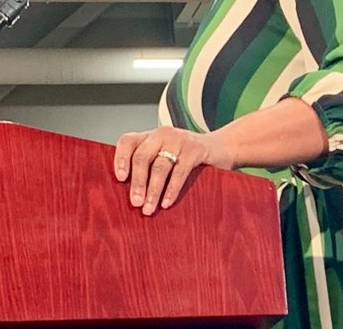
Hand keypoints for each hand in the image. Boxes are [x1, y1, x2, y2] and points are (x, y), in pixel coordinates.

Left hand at [113, 126, 234, 215]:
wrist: (222, 146)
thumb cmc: (187, 156)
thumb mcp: (165, 154)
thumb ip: (149, 165)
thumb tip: (129, 194)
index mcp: (150, 135)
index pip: (127, 141)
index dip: (120, 158)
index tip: (119, 178)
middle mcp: (162, 134)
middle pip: (142, 157)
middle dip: (137, 182)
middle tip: (135, 203)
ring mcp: (179, 140)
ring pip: (160, 167)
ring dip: (152, 190)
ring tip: (148, 209)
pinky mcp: (195, 149)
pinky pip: (179, 172)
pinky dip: (171, 190)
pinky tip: (166, 203)